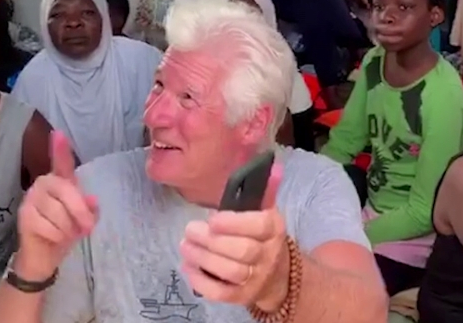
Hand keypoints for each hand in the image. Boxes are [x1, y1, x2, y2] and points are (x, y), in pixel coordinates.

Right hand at [14, 131, 97, 279]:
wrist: (45, 258)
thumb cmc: (65, 232)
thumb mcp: (84, 220)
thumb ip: (90, 209)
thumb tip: (91, 200)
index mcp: (59, 183)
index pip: (61, 163)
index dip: (60, 149)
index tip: (58, 134)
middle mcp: (43, 185)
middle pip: (66, 190)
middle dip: (80, 211)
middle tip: (87, 227)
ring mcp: (31, 199)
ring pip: (58, 211)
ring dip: (68, 228)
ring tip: (65, 233)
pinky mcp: (24, 216)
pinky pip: (49, 225)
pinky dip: (57, 236)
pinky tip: (53, 238)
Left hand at [180, 164, 290, 310]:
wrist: (277, 275)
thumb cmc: (262, 237)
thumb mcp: (266, 212)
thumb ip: (264, 190)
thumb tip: (273, 166)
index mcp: (273, 229)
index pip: (259, 225)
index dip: (234, 223)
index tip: (212, 218)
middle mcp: (268, 255)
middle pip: (242, 250)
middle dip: (211, 240)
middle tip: (190, 230)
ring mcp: (256, 278)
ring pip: (230, 271)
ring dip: (203, 258)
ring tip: (185, 245)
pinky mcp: (242, 296)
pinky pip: (221, 293)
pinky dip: (201, 280)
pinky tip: (188, 266)